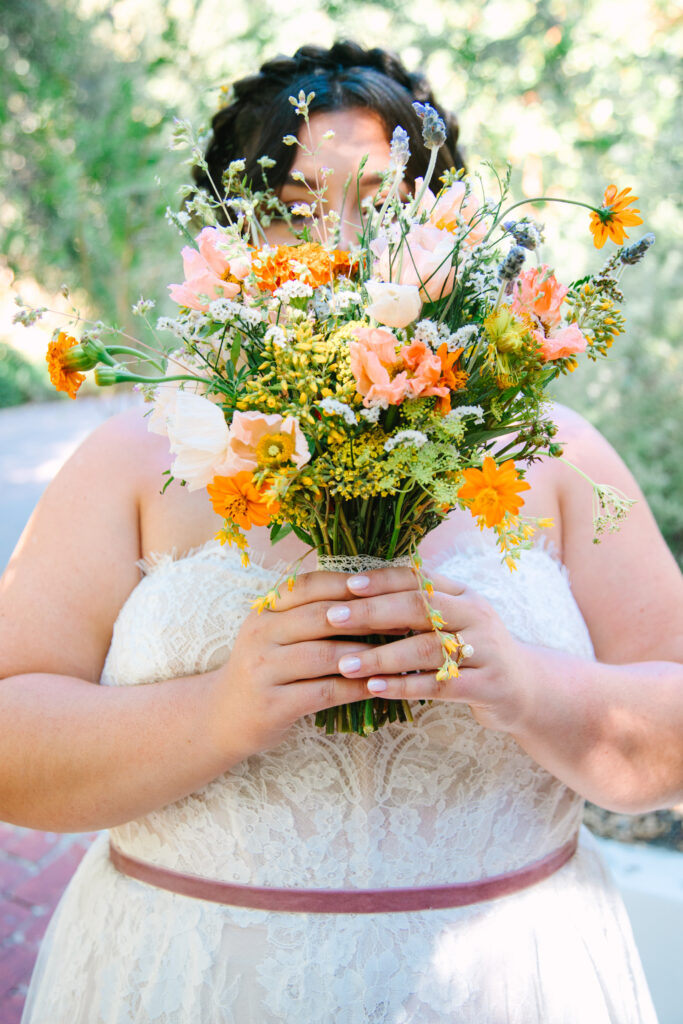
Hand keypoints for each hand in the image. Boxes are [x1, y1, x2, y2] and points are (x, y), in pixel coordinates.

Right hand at [208, 571, 383, 759]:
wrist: (222, 717)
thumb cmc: (265, 669)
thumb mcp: (277, 633)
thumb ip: (311, 612)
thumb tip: (369, 592)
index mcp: (265, 610)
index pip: (309, 586)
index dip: (348, 584)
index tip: (387, 588)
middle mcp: (261, 634)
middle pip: (321, 617)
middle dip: (367, 617)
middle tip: (404, 620)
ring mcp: (263, 670)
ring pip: (325, 655)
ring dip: (367, 654)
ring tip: (400, 653)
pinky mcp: (272, 705)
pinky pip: (324, 692)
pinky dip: (356, 688)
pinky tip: (380, 686)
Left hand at [327, 566, 536, 733]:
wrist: (526, 689)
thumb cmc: (472, 651)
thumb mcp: (451, 621)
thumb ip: (415, 606)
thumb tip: (355, 591)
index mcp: (463, 593)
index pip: (419, 577)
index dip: (383, 580)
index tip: (347, 585)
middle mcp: (476, 615)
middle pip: (421, 607)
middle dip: (373, 612)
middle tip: (333, 618)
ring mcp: (486, 651)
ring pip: (427, 649)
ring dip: (382, 656)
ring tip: (345, 663)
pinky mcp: (489, 686)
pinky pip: (440, 686)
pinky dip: (404, 686)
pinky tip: (374, 688)